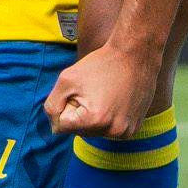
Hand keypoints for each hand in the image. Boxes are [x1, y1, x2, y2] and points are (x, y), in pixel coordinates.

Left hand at [46, 45, 161, 138]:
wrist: (136, 55)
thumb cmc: (99, 64)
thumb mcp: (66, 79)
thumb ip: (52, 105)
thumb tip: (55, 128)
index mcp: (94, 120)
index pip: (61, 126)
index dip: (66, 105)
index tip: (81, 90)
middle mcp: (113, 131)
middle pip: (78, 131)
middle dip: (79, 113)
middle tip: (94, 91)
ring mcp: (125, 132)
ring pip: (93, 132)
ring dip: (93, 117)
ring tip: (106, 95)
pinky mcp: (134, 129)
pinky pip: (109, 130)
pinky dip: (108, 118)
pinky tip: (116, 101)